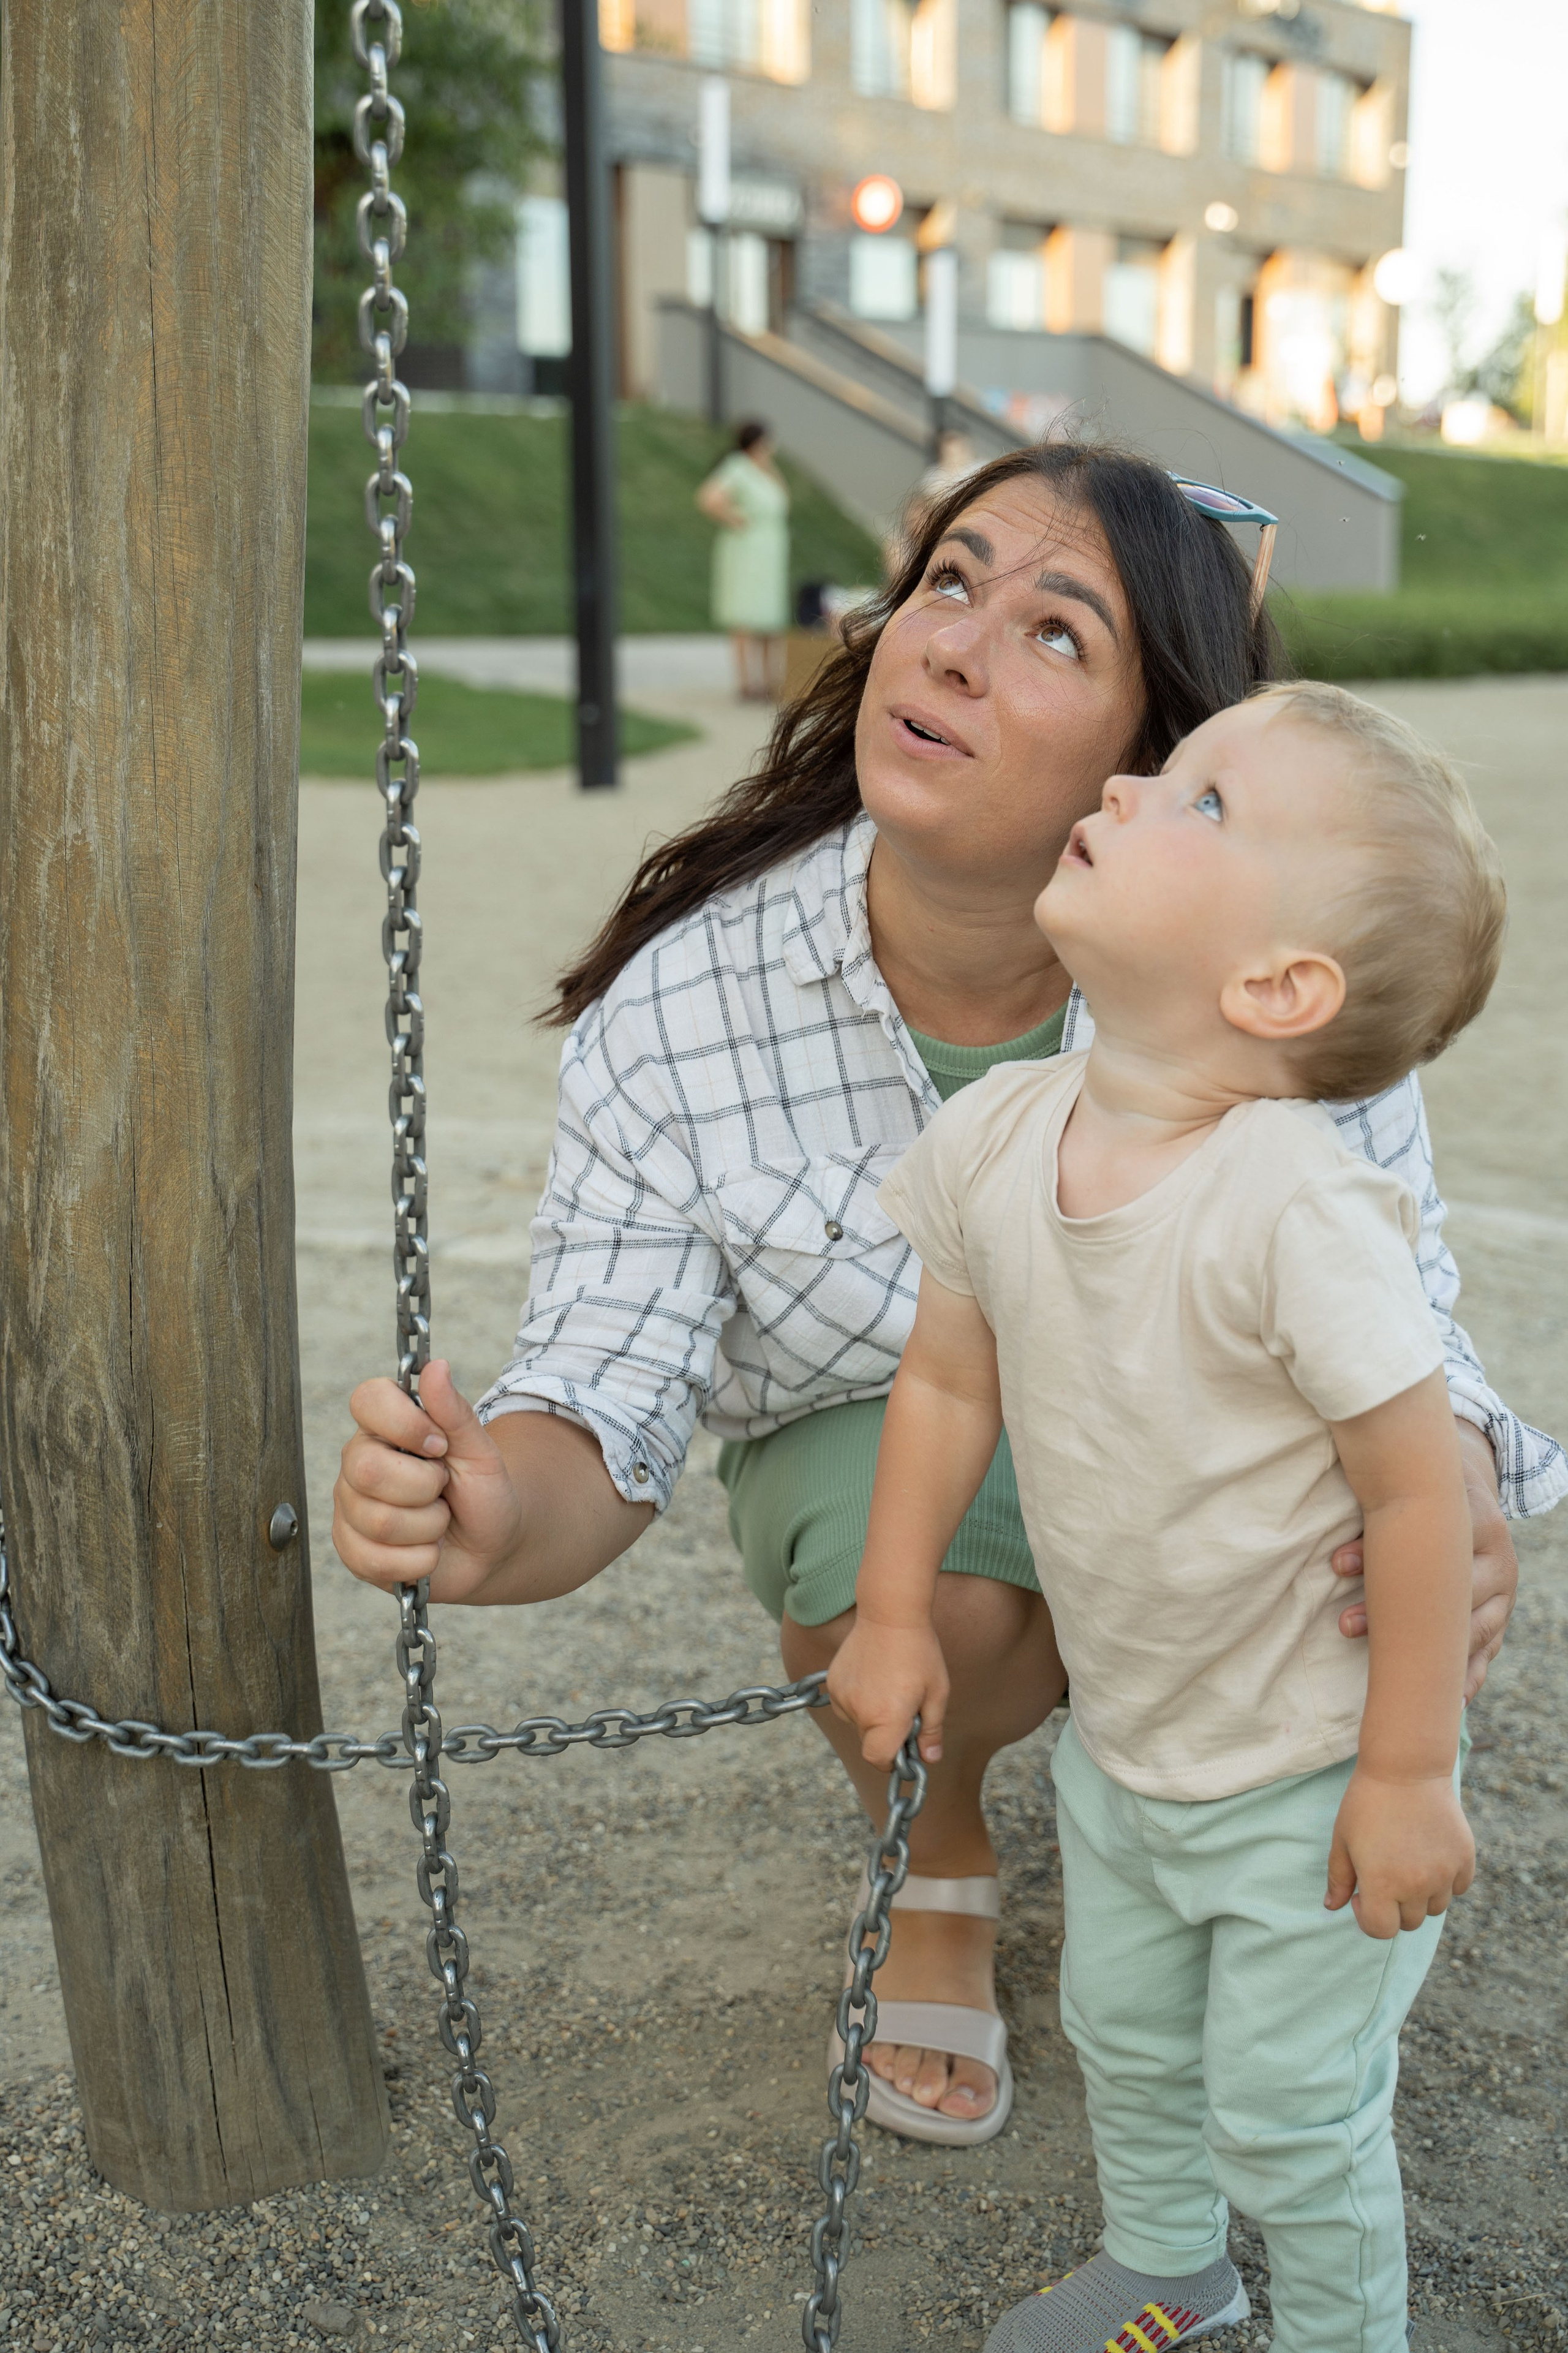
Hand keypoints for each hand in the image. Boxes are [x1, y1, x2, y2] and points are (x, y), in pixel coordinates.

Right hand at [332, 1359, 522, 1602]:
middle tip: (442, 1489)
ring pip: (378, 1520)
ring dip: (429, 1527)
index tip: (439, 1444)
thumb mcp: (479, 1451)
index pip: (367, 1399)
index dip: (405, 1423)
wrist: (491, 1547)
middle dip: (425, 1487)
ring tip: (439, 1521)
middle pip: (369, 1470)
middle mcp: (358, 1462)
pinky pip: (376, 1559)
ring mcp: (350, 1508)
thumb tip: (435, 1365)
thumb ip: (455, 1412)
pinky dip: (418, 1560)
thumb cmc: (481, 1492)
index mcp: (385, 1426)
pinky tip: (428, 1550)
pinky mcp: (352, 1550)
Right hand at [827, 1617, 948, 1768]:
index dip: (892, 1761)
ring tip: (888, 1686)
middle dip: (886, 1734)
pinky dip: (858, 1701)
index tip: (904, 1749)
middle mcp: (859, 1711)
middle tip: (904, 1706)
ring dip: (871, 1716)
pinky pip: (844, 1706)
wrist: (889, 1613)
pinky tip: (873, 1678)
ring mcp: (841, 1696)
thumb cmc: (919, 1652)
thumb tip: (930, 1759)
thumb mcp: (937, 1693)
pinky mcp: (832, 1682)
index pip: (879, 1760)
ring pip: (857, 1723)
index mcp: (886, 1718)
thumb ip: (931, 1731)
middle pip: (869, 1742)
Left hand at [1325, 1765, 1474, 1938]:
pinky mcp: (1465, 1859)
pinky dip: (1446, 1881)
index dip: (1367, 1917)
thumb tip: (1332, 1907)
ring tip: (1407, 1863)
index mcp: (1382, 1885)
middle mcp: (1417, 1886)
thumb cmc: (1366, 1803)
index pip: (1381, 1930)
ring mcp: (1445, 1874)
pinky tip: (1430, 1856)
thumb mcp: (1342, 1840)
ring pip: (1435, 1908)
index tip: (1361, 1894)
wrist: (1406, 1769)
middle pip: (1409, 1922)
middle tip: (1385, 1875)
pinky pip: (1458, 1888)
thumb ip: (1338, 1878)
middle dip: (1393, 1907)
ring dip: (1421, 1896)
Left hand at [1331, 1419, 1515, 1701]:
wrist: (1471, 1488)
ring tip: (1387, 1674)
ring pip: (1466, 1630)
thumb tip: (1327, 1527)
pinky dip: (1464, 1677)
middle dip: (1389, 1610)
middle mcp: (1497, 1558)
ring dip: (1424, 1654)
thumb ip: (1381, 1496)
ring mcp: (1504, 1593)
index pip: (1427, 1540)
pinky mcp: (1501, 1617)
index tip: (1335, 1564)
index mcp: (1476, 1517)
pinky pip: (1484, 1653)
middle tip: (1343, 1625)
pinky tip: (1446, 1703)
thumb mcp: (1413, 1481)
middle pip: (1444, 1592)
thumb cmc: (1425, 1488)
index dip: (1376, 1553)